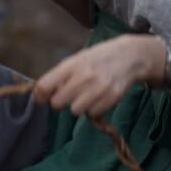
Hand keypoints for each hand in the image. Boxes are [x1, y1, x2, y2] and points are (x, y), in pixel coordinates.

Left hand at [33, 35, 158, 117]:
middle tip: (69, 95)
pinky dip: (94, 109)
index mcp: (72, 64)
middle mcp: (84, 76)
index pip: (45, 85)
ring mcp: (99, 88)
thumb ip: (61, 75)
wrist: (130, 56)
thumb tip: (41, 93)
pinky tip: (99, 97)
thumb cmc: (98, 58)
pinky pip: (93, 114)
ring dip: (79, 106)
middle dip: (60, 101)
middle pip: (57, 103)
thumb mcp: (78, 59)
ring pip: (75, 111)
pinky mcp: (111, 98)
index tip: (42, 97)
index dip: (40, 95)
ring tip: (87, 95)